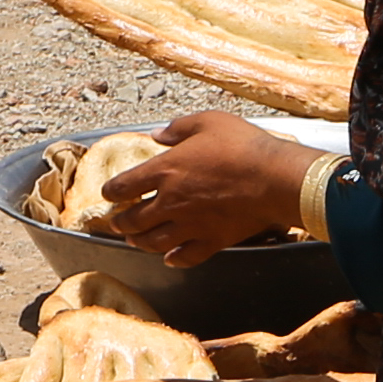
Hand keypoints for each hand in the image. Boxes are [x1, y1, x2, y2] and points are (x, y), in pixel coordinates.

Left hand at [92, 109, 319, 265]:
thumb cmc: (242, 146)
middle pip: (135, 219)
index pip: (124, 185)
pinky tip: (170, 259)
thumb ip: (178, 128)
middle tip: (116, 224)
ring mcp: (191, 224)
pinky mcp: (213, 240)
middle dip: (121, 222)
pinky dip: (175, 259)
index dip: (111, 191)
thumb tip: (157, 135)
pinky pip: (187, 256)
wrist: (274, 179)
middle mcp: (171, 201)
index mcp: (165, 170)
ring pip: (155, 242)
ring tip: (134, 241)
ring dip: (140, 242)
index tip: (108, 194)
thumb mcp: (207, 122)